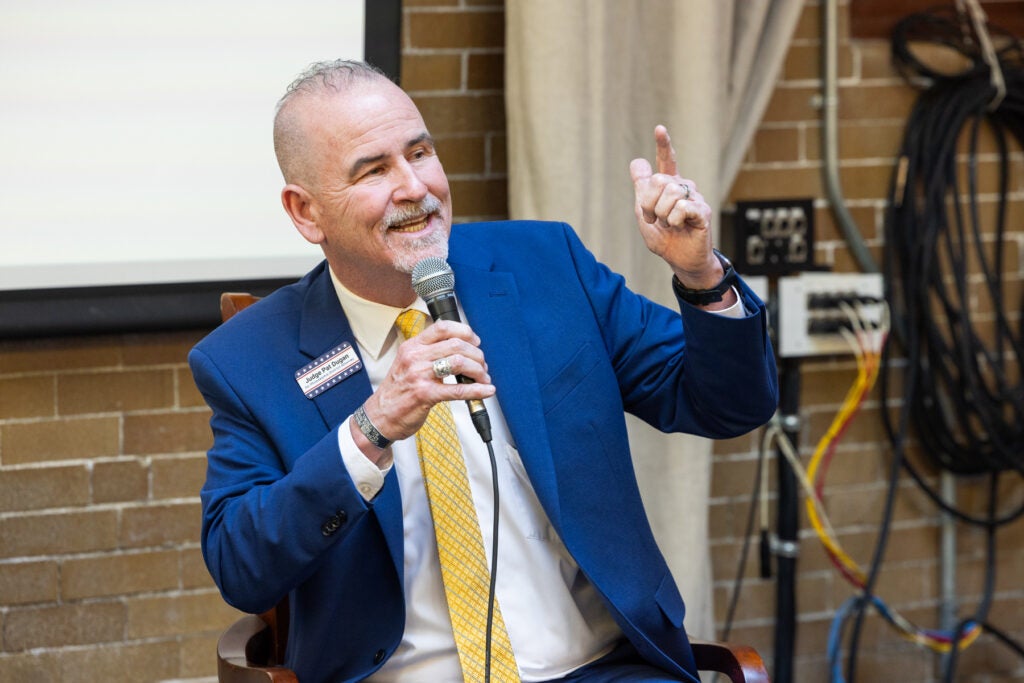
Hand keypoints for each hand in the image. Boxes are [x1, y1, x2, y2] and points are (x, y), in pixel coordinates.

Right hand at [359, 320, 493, 445]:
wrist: (379, 417)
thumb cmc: (397, 392)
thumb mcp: (407, 363)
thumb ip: (429, 354)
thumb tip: (460, 349)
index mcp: (412, 346)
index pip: (442, 327)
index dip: (465, 331)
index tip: (475, 341)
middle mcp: (415, 357)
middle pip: (456, 344)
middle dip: (477, 355)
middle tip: (482, 365)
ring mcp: (419, 375)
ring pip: (459, 362)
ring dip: (478, 370)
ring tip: (483, 378)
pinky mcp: (425, 395)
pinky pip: (458, 389)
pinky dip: (477, 390)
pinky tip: (487, 390)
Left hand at [629, 125, 720, 288]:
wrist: (679, 259)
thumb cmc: (663, 238)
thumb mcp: (644, 213)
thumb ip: (642, 189)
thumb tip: (638, 161)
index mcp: (669, 185)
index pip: (667, 160)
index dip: (664, 144)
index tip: (659, 129)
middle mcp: (683, 187)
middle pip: (659, 180)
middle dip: (649, 204)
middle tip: (655, 220)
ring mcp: (695, 197)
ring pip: (670, 192)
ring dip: (662, 213)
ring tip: (668, 225)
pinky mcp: (703, 211)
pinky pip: (682, 207)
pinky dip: (674, 220)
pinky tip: (679, 227)